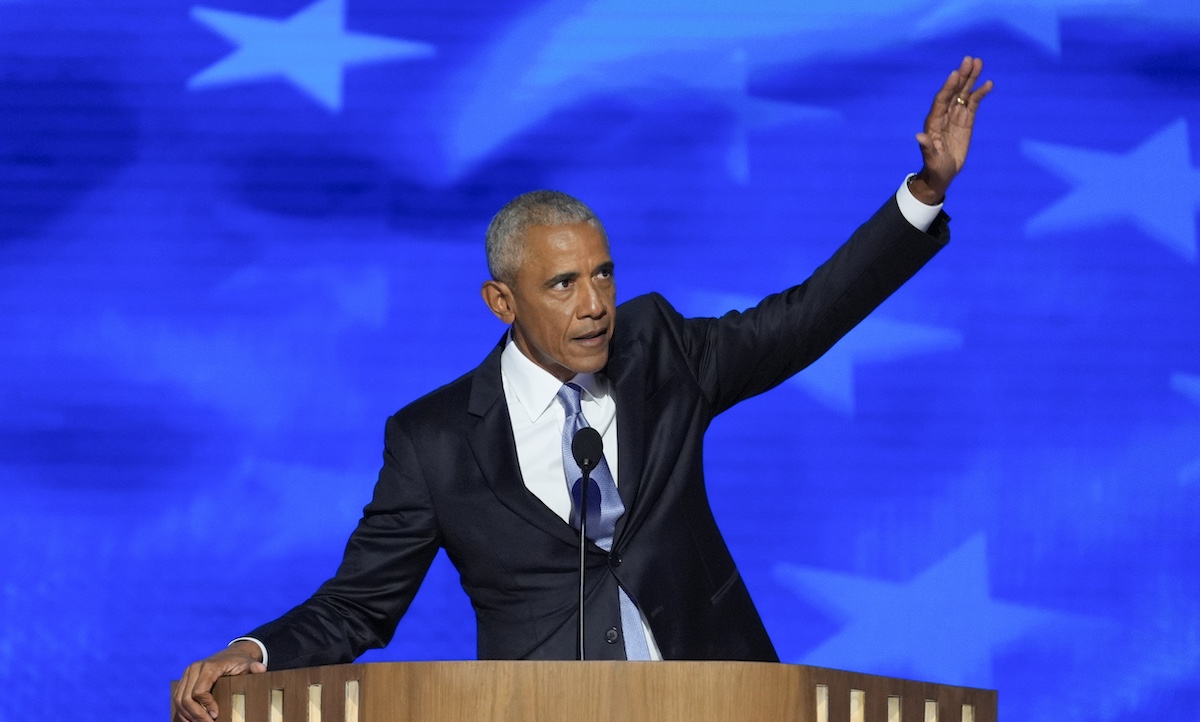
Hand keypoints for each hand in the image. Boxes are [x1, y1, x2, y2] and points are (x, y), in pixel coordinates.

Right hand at [173, 641, 265, 721]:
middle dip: (196, 715)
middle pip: (186, 698)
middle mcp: (194, 669)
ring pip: (179, 699)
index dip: (206, 706)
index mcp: (208, 666)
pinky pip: (177, 698)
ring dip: (187, 715)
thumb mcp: (249, 664)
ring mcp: (187, 674)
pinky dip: (182, 711)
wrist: (232, 654)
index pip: (199, 691)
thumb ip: (254, 667)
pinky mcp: (184, 680)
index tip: (216, 716)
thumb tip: (260, 669)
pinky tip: (191, 720)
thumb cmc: (240, 662)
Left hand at [909, 56, 993, 204]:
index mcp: (933, 122)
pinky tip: (988, 84)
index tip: (955, 73)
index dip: (948, 87)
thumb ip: (927, 147)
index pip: (941, 100)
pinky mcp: (966, 121)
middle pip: (953, 92)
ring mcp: (956, 116)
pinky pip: (973, 104)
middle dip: (962, 76)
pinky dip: (980, 93)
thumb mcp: (932, 159)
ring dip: (971, 79)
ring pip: (964, 94)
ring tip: (979, 63)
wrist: (943, 173)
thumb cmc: (935, 167)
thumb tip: (919, 136)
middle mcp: (944, 115)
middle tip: (970, 59)